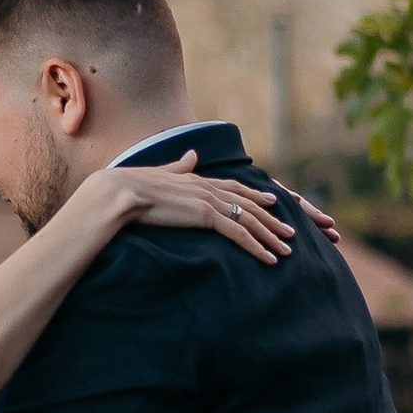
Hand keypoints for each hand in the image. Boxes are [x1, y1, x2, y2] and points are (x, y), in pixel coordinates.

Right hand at [105, 152, 292, 265]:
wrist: (122, 192)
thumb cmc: (130, 187)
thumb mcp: (161, 174)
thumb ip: (179, 167)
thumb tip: (191, 154)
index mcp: (197, 179)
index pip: (234, 187)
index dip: (254, 194)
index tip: (272, 201)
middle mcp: (208, 187)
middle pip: (249, 205)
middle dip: (272, 219)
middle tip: (290, 231)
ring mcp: (209, 201)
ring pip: (250, 220)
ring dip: (271, 236)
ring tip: (287, 250)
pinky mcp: (206, 216)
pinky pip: (239, 234)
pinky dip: (257, 246)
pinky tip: (269, 258)